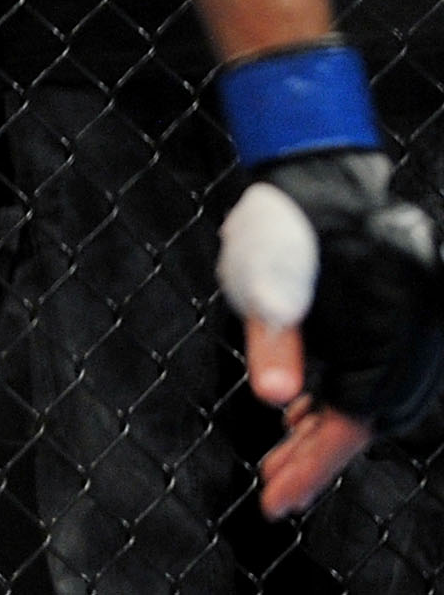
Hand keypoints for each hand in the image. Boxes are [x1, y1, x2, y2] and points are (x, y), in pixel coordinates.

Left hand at [221, 156, 443, 512]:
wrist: (318, 176)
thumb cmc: (287, 222)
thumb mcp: (265, 281)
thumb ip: (274, 340)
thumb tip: (276, 399)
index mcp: (386, 328)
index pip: (352, 420)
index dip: (312, 466)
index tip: (276, 502)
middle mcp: (412, 337)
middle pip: (365, 420)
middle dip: (317, 457)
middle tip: (273, 488)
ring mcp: (411, 331)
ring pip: (371, 402)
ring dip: (326, 432)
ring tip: (279, 462)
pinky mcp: (400, 324)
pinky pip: (374, 378)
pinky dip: (338, 401)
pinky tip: (302, 415)